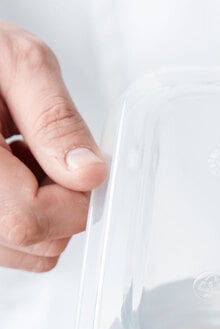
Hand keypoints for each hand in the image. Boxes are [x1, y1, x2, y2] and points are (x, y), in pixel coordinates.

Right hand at [0, 20, 105, 271]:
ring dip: (44, 212)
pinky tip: (9, 176)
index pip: (29, 222)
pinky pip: (13, 247)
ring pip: (30, 252)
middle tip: (41, 152)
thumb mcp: (16, 63)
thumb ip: (55, 120)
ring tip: (18, 159)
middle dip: (62, 203)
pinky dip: (24, 217)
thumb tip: (89, 174)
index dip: (71, 198)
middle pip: (37, 244)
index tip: (74, 163)